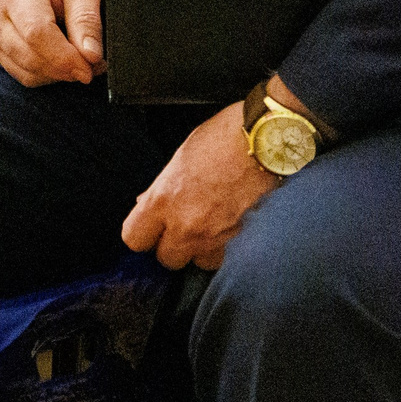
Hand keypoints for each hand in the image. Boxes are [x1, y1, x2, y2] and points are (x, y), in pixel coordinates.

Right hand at [0, 0, 102, 86]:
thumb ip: (87, 19)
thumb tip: (91, 57)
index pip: (35, 33)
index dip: (64, 56)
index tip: (90, 67)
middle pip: (29, 57)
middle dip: (64, 69)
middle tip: (92, 66)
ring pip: (24, 72)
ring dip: (57, 74)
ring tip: (79, 61)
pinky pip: (19, 74)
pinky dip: (44, 74)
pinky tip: (59, 60)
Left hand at [119, 99, 280, 270]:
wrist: (266, 140)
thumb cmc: (223, 139)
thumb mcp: (180, 158)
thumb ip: (161, 189)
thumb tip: (147, 204)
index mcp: (163, 200)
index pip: (134, 239)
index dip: (142, 235)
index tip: (149, 229)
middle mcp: (187, 224)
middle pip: (167, 259)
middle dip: (173, 246)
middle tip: (181, 228)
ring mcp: (216, 236)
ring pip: (200, 262)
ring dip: (202, 249)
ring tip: (210, 227)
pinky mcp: (242, 241)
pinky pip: (227, 257)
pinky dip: (227, 248)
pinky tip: (230, 227)